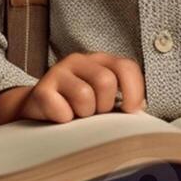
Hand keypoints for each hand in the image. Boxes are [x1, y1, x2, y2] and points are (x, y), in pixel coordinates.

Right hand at [0, 52, 145, 126]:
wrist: (37, 110)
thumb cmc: (77, 106)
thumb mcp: (102, 98)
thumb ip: (121, 98)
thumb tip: (143, 110)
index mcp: (100, 61)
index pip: (126, 67)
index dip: (134, 90)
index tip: (131, 109)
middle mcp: (79, 60)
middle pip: (106, 81)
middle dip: (104, 105)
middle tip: (94, 112)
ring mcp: (58, 72)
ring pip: (85, 96)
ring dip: (84, 115)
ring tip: (76, 115)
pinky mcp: (41, 89)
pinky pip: (62, 111)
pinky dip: (65, 120)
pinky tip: (60, 118)